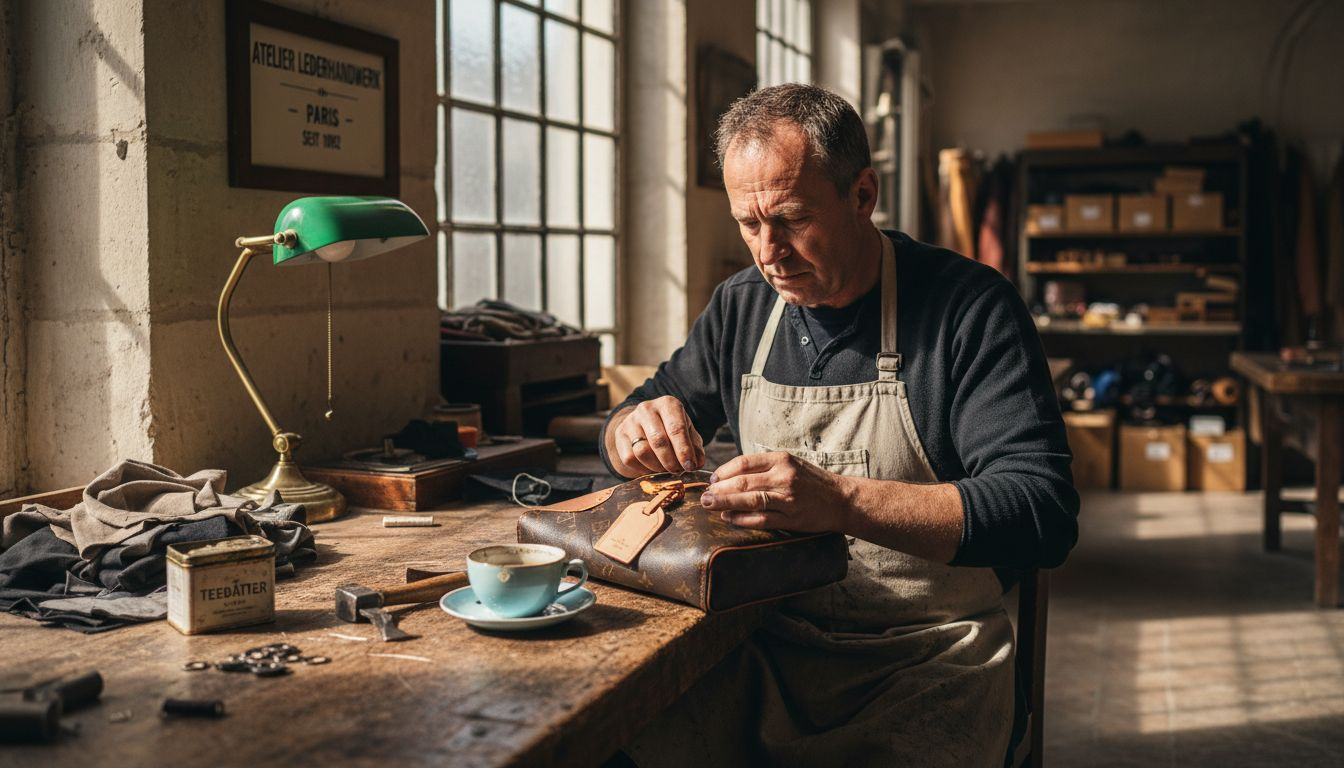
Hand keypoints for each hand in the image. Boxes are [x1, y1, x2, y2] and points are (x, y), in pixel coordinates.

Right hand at [611, 396, 705, 474]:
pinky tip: (652, 469)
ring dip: (657, 467)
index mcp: (668, 404)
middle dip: (671, 461)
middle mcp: (647, 409)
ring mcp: (631, 421)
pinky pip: (629, 458)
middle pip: (658, 441)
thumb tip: (696, 464)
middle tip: (678, 472)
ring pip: (642, 451)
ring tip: (666, 469)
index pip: (676, 429)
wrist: (644, 423)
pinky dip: (643, 469)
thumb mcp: (687, 432)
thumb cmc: (671, 429)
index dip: (684, 451)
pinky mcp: (620, 434)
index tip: (690, 466)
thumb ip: (694, 448)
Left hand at [700, 451, 852, 532]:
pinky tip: (729, 518)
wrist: (842, 500)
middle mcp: (784, 477)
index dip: (724, 471)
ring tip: (709, 505)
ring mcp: (788, 498)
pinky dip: (742, 519)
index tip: (713, 480)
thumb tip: (731, 474)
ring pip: (749, 501)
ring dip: (725, 503)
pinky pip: (761, 519)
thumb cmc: (812, 481)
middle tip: (703, 496)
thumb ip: (765, 466)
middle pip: (743, 482)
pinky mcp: (791, 518)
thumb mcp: (791, 464)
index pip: (744, 463)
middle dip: (719, 490)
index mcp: (782, 460)